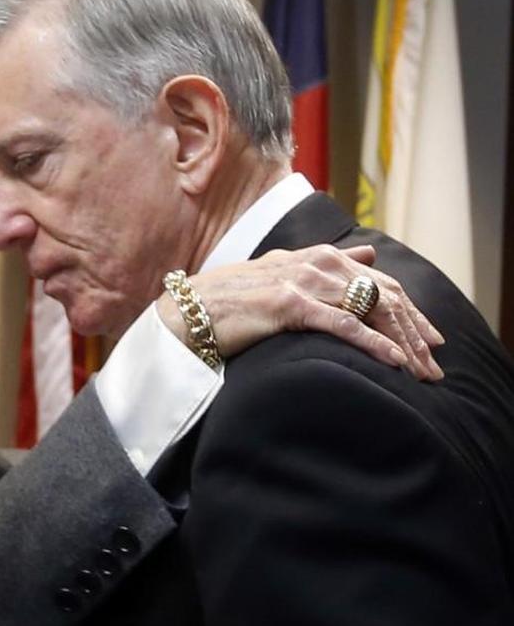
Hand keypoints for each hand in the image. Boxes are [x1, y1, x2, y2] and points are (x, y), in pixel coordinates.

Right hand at [155, 245, 444, 380]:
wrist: (188, 310)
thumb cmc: (229, 299)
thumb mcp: (282, 273)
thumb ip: (324, 264)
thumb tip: (368, 254)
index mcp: (316, 257)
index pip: (378, 280)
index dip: (409, 309)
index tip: (431, 338)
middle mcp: (315, 263)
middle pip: (383, 294)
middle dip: (415, 330)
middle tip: (437, 363)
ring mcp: (303, 281)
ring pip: (370, 309)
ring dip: (403, 342)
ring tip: (422, 371)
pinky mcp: (290, 304)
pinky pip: (344, 324)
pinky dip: (374, 344)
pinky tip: (394, 363)